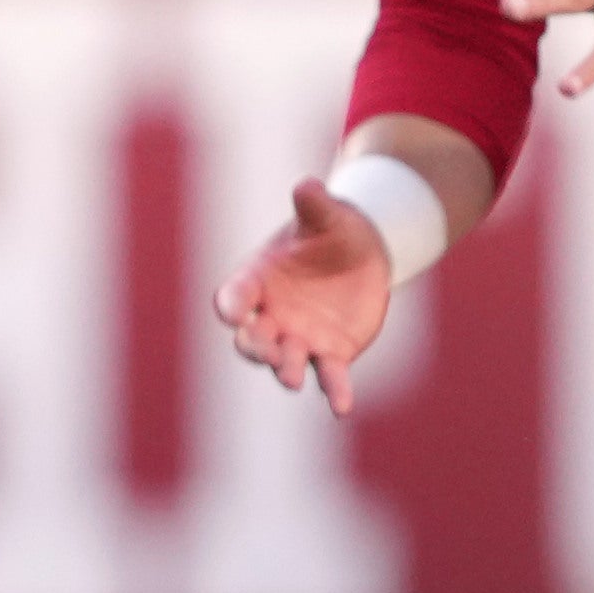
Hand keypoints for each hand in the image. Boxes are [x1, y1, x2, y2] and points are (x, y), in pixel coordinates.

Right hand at [213, 184, 395, 419]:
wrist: (362, 255)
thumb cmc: (333, 230)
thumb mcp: (328, 215)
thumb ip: (315, 205)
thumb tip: (308, 185)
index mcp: (258, 280)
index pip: (235, 296)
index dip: (231, 304)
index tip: (232, 311)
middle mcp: (270, 315)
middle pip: (251, 338)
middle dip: (255, 346)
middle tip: (267, 352)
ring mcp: (298, 338)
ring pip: (285, 360)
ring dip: (286, 369)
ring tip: (293, 378)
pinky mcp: (330, 353)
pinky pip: (329, 375)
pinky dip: (334, 391)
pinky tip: (342, 408)